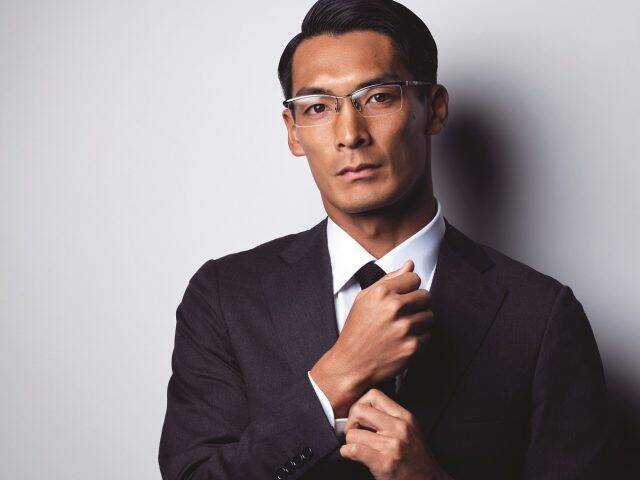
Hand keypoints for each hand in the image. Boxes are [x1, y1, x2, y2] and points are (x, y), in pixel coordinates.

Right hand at [311, 260, 433, 415]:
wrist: (352, 363)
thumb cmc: (356, 330)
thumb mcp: (365, 299)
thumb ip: (389, 279)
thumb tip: (409, 265)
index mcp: (382, 293)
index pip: (414, 278)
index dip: (409, 287)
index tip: (404, 295)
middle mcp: (394, 308)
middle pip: (426, 295)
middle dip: (418, 303)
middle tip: (405, 312)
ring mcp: (405, 328)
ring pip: (429, 316)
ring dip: (420, 321)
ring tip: (403, 327)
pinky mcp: (412, 346)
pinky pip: (427, 335)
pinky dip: (418, 338)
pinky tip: (403, 340)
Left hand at [339, 389, 451, 479]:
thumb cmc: (415, 457)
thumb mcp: (409, 429)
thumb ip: (390, 417)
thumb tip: (361, 410)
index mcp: (404, 417)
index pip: (373, 395)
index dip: (360, 405)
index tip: (359, 418)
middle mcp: (399, 428)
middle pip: (359, 410)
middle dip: (350, 422)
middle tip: (354, 433)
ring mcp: (393, 445)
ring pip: (353, 434)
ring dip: (349, 442)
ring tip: (357, 447)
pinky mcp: (385, 463)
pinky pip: (354, 450)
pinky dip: (346, 452)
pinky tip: (351, 455)